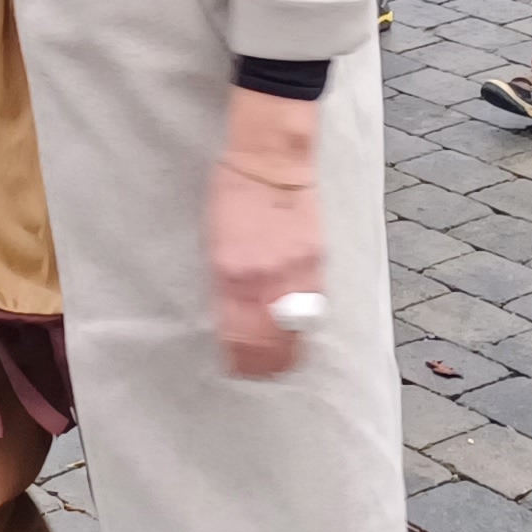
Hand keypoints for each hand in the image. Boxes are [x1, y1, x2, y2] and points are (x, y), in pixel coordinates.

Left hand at [208, 90, 321, 378]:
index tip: (234, 366)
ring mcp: (295, 272)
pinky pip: (313, 307)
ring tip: (280, 358)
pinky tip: (296, 327)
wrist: (271, 161)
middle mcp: (264, 279)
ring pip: (296, 333)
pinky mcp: (316, 261)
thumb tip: (231, 320)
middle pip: (269, 345)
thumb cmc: (232, 195)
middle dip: (264, 366)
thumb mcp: (214, 244)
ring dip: (287, 352)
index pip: (237, 337)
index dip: (237, 360)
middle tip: (258, 371)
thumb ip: (224, 284)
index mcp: (230, 273)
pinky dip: (304, 323)